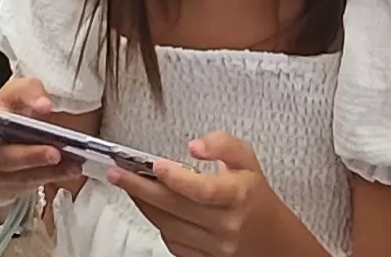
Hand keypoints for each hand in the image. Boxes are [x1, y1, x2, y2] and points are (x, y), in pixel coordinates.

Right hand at [0, 78, 87, 208]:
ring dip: (46, 168)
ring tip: (69, 160)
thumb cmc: (5, 118)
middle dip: (28, 154)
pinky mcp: (6, 188)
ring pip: (18, 174)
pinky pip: (31, 183)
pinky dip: (54, 175)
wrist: (1, 151)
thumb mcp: (11, 97)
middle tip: (53, 151)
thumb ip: (26, 91)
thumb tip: (43, 104)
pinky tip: (71, 169)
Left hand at [110, 132, 297, 256]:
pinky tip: (148, 206)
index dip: (176, 178)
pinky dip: (156, 222)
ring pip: (168, 225)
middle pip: (176, 207)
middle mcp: (225, 224)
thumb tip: (196, 145)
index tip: (155, 164)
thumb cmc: (255, 198)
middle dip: (141, 188)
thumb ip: (223, 144)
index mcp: (238, 196)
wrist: (272, 240)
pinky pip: (172, 242)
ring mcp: (214, 246)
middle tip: (118, 173)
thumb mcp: (247, 161)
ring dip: (143, 204)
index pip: (203, 190)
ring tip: (127, 185)